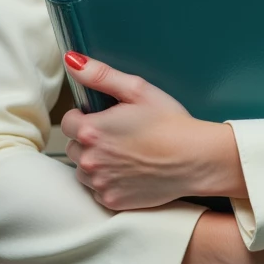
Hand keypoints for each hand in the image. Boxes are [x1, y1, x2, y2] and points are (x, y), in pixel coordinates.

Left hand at [60, 53, 245, 209]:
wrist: (196, 159)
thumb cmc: (171, 123)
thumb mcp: (138, 90)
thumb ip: (101, 75)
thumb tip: (73, 61)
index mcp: (92, 130)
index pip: (66, 122)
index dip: (84, 117)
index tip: (103, 118)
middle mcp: (90, 160)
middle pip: (73, 147)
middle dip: (89, 140)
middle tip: (118, 136)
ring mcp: (100, 183)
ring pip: (83, 170)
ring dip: (95, 162)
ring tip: (125, 154)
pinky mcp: (112, 201)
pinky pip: (98, 190)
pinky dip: (108, 182)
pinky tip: (130, 171)